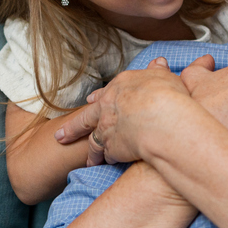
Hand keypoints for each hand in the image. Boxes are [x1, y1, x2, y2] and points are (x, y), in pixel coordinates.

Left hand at [55, 58, 190, 166]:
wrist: (162, 119)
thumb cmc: (166, 95)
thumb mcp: (164, 77)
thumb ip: (158, 72)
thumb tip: (159, 63)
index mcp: (119, 86)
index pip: (105, 93)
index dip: (98, 98)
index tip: (90, 101)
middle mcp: (107, 107)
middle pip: (85, 118)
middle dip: (72, 128)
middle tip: (60, 136)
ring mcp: (107, 129)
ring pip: (93, 142)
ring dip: (91, 152)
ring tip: (88, 161)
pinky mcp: (112, 149)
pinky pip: (106, 156)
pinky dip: (106, 160)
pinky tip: (106, 164)